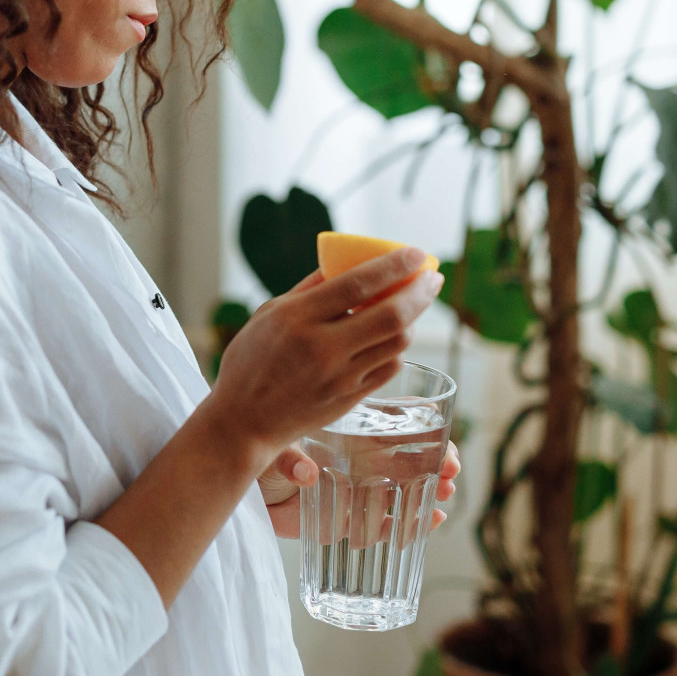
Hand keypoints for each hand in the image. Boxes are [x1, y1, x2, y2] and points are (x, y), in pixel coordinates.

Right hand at [200, 246, 444, 467]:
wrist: (243, 422)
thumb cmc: (251, 361)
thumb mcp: (269, 314)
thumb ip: (309, 288)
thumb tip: (347, 263)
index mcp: (297, 318)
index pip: (357, 284)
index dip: (393, 265)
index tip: (417, 253)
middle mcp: (322, 348)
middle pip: (390, 315)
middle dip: (420, 291)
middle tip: (433, 277)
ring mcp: (340, 377)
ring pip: (397, 342)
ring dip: (412, 319)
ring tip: (412, 304)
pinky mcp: (351, 399)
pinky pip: (389, 367)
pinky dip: (397, 347)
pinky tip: (392, 336)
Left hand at [258, 440, 460, 537]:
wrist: (241, 488)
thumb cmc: (259, 455)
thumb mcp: (273, 448)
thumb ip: (289, 459)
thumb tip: (306, 474)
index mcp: (346, 430)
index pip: (394, 422)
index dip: (424, 427)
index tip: (441, 436)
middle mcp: (356, 457)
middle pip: (408, 456)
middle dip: (436, 462)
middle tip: (450, 473)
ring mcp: (355, 488)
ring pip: (402, 489)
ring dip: (429, 491)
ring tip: (444, 495)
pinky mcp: (345, 519)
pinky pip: (381, 524)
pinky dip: (405, 524)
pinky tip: (429, 521)